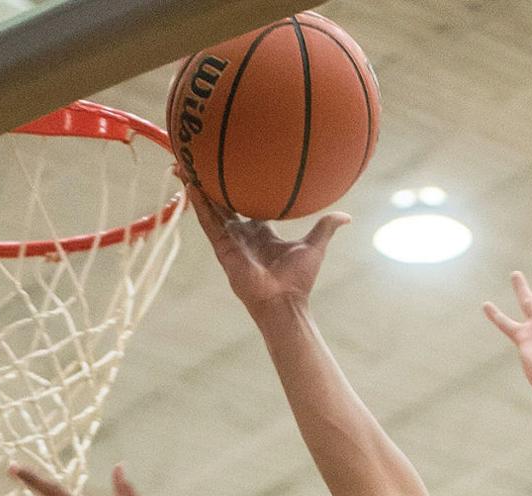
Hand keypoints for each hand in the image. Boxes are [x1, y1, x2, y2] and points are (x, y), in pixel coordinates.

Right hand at [183, 178, 348, 318]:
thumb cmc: (298, 280)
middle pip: (221, 202)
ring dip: (196, 186)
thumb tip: (347, 217)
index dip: (239, 188)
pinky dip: (198, 202)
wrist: (284, 302)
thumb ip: (326, 228)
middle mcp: (242, 234)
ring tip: (183, 162)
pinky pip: (207, 221)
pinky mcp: (222, 247)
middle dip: (210, 182)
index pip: (246, 205)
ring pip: (209, 207)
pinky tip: (189, 183)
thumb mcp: (314, 247)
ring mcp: (230, 240)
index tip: (233, 168)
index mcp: (261, 232)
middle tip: (200, 158)